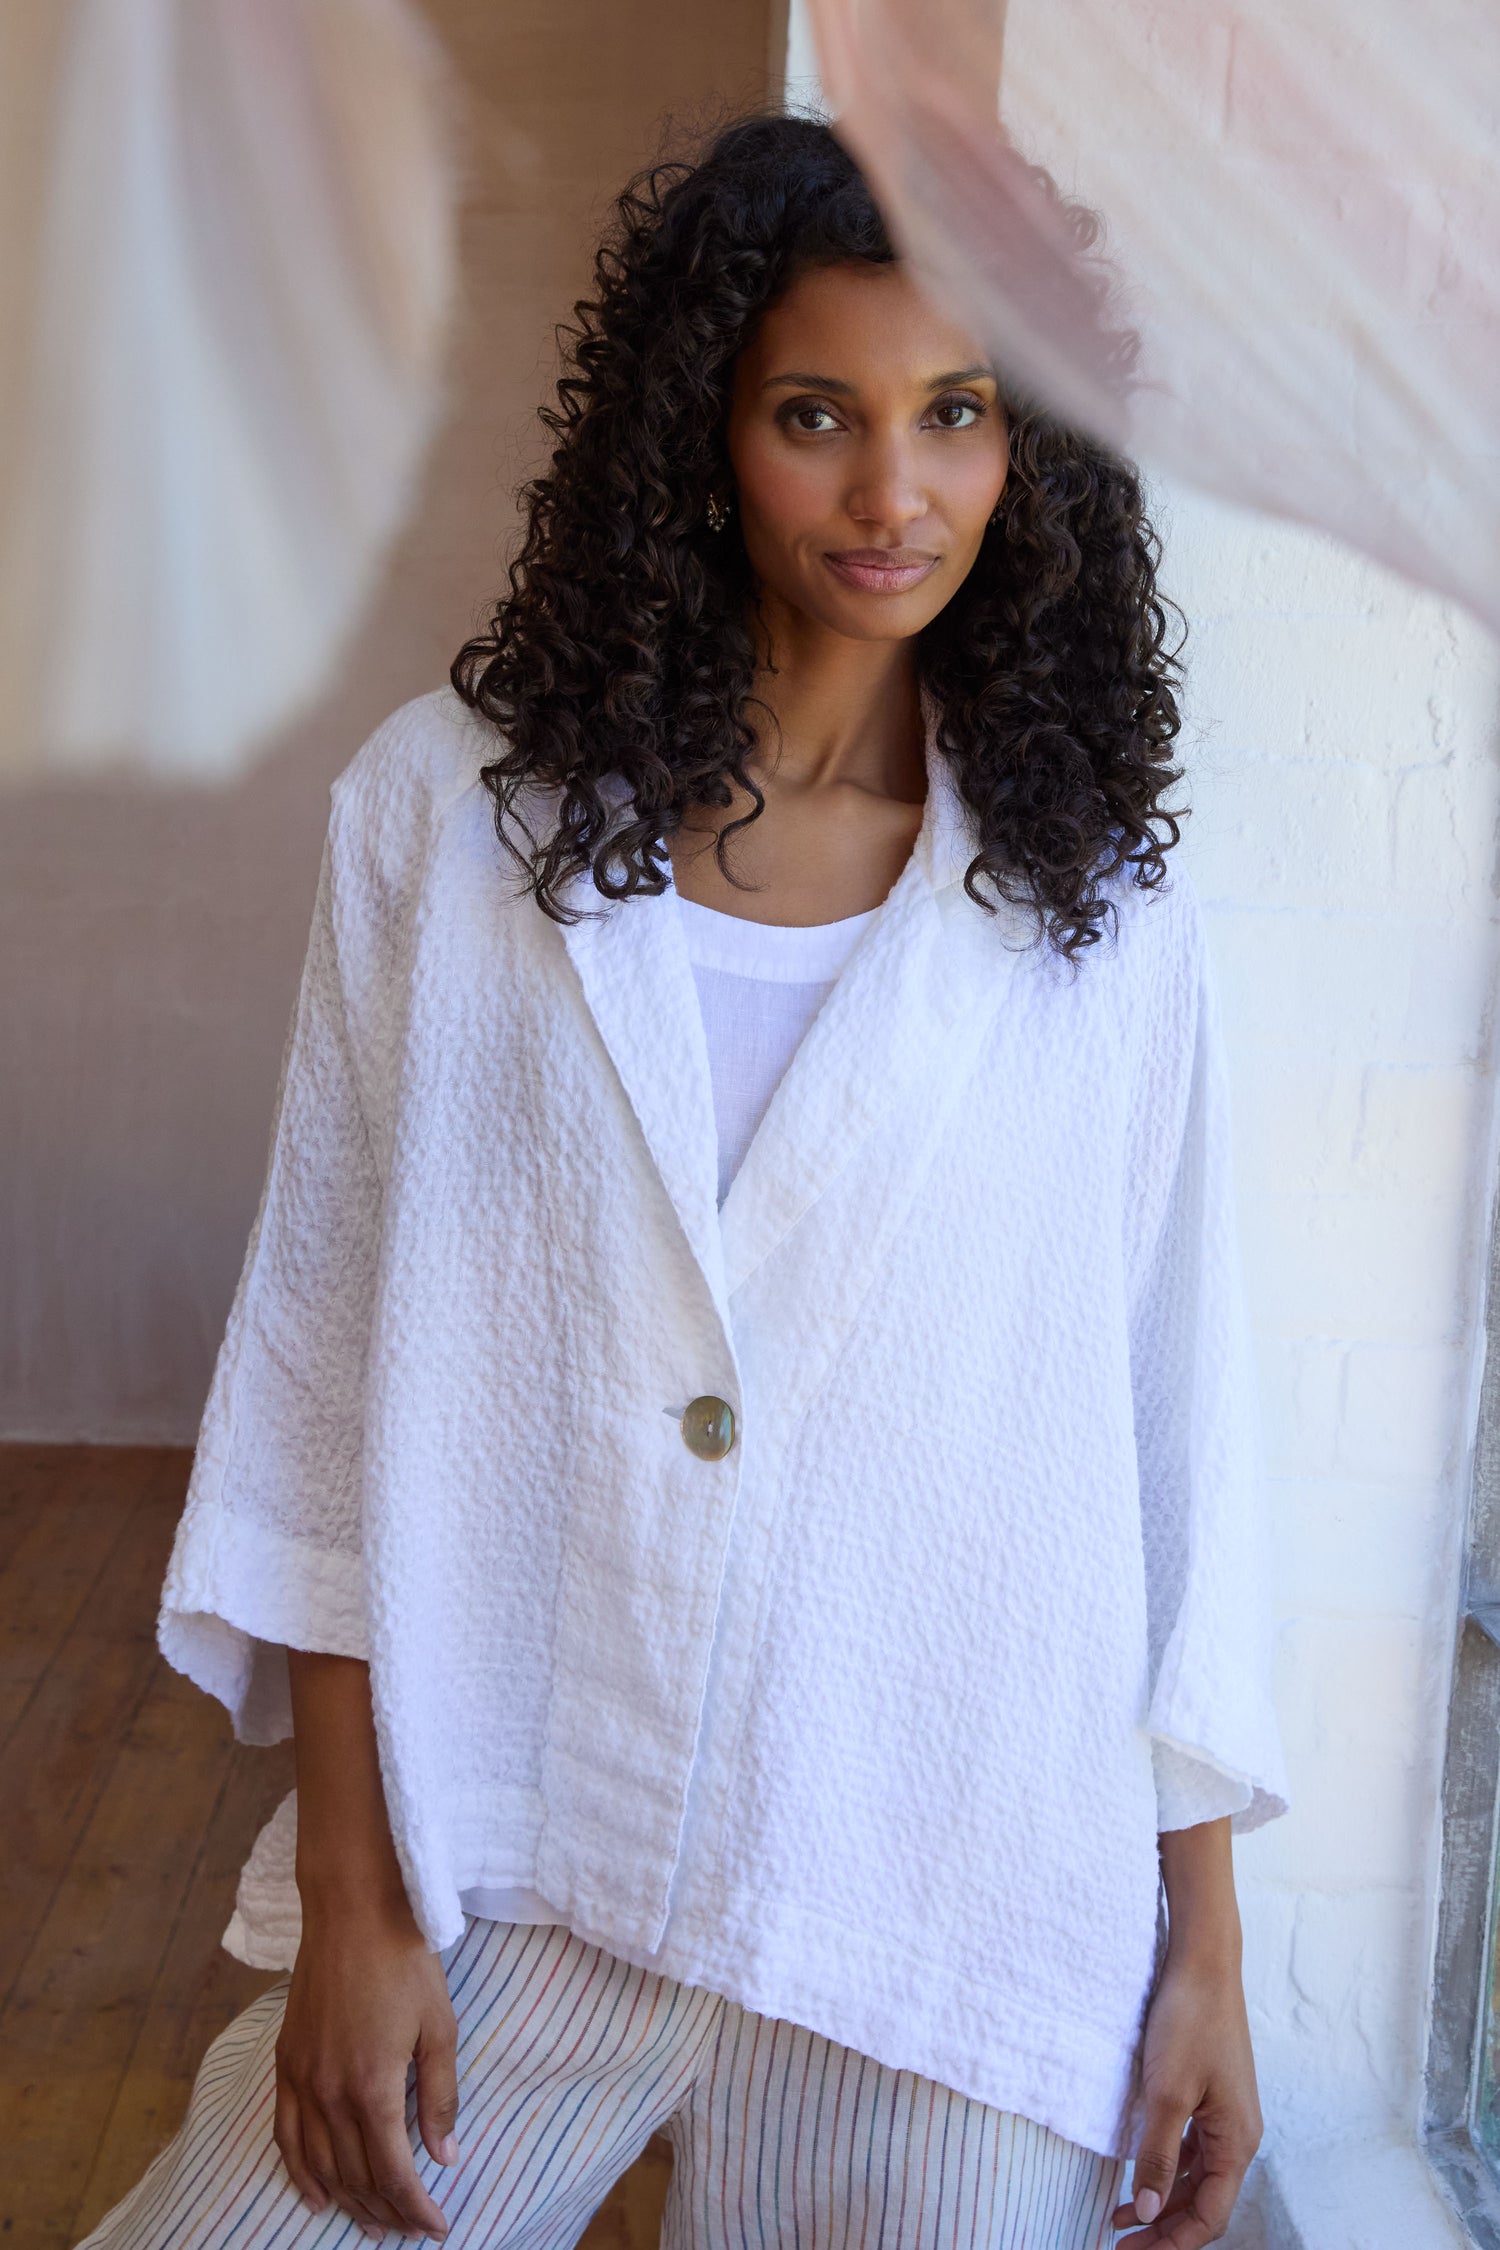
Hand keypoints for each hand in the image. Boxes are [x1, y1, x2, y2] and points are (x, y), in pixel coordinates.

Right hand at [273, 1901, 459, 2240]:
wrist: (353, 1911)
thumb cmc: (404, 1963)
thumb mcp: (439, 2027)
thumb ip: (440, 2096)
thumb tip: (446, 2156)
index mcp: (373, 2088)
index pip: (393, 2173)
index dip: (415, 2208)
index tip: (436, 2228)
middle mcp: (330, 2094)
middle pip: (357, 2177)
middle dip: (387, 2212)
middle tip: (411, 2229)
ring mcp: (302, 2080)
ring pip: (322, 2165)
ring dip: (348, 2201)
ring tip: (374, 2223)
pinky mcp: (286, 2064)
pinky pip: (287, 2136)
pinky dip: (301, 2174)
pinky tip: (316, 2197)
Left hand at [1109, 1944, 1262, 2244]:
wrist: (1203, 1963)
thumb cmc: (1189, 2022)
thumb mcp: (1167, 2092)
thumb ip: (1157, 2155)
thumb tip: (1148, 2211)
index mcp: (1236, 2141)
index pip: (1210, 2215)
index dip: (1173, 2242)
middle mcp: (1238, 2136)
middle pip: (1204, 2203)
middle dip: (1165, 2229)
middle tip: (1118, 2243)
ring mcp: (1226, 2116)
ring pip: (1197, 2179)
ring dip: (1162, 2201)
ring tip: (1120, 2218)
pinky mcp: (1211, 2097)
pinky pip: (1192, 2151)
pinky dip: (1167, 2170)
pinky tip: (1140, 2174)